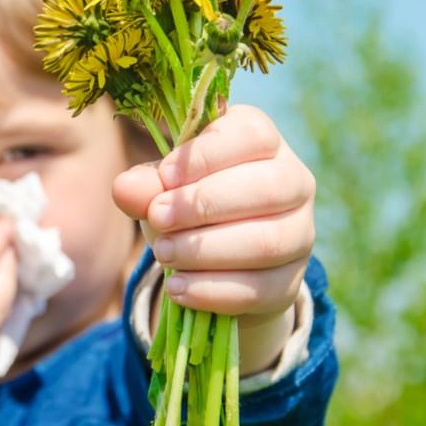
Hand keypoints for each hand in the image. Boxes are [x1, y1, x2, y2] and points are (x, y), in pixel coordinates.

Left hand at [112, 105, 314, 331]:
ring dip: (206, 250)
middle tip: (158, 218)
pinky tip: (178, 287)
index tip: (165, 177)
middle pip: (267, 188)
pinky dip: (213, 290)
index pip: (252, 135)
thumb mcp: (165, 187)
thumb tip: (124, 189)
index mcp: (264, 142)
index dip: (207, 155)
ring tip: (163, 254)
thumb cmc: (189, 203)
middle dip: (203, 204)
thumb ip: (146, 184)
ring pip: (267, 242)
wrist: (215, 260)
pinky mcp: (290, 281)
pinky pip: (261, 289)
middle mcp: (294, 182)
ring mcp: (300, 233)